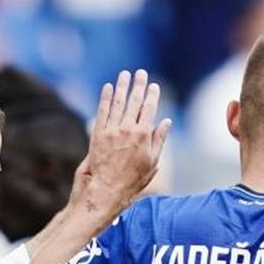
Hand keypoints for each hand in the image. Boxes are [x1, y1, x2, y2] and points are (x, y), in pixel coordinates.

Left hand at [75, 69, 171, 215]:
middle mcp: (127, 129)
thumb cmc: (132, 181)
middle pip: (134, 101)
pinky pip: (102, 111)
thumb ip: (159, 140)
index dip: (152, 95)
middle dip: (138, 85)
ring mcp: (111, 130)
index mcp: (143, 136)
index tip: (154, 85)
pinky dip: (105, 98)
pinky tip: (107, 88)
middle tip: (140, 73)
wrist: (106, 191)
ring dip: (121, 86)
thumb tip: (166, 122)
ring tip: (124, 74)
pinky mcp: (97, 134)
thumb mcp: (152, 163)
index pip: (149, 109)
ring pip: (117, 102)